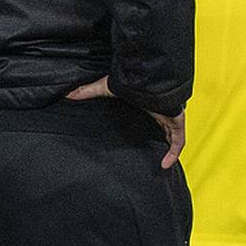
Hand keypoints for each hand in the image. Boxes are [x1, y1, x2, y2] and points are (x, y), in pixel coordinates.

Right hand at [65, 77, 182, 168]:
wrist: (150, 80)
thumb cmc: (131, 80)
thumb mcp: (106, 87)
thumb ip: (88, 92)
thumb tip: (67, 94)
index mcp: (147, 103)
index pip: (150, 116)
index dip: (148, 124)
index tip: (141, 134)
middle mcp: (161, 112)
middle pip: (163, 127)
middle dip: (160, 137)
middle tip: (151, 151)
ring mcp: (171, 118)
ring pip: (173, 135)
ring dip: (169, 148)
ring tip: (160, 161)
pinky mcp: (177, 122)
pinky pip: (178, 142)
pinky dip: (173, 153)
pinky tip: (165, 165)